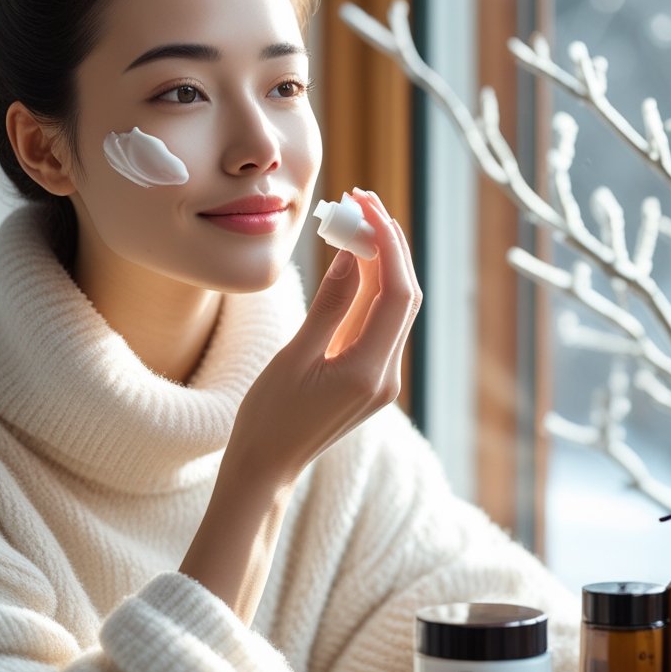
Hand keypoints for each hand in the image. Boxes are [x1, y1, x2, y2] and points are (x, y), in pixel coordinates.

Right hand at [225, 188, 421, 486]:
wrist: (266, 468)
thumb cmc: (268, 418)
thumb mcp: (294, 356)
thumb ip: (330, 305)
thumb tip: (354, 255)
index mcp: (368, 371)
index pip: (396, 293)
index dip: (387, 244)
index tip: (366, 206)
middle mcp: (386, 376)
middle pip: (404, 296)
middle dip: (388, 245)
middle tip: (361, 203)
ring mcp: (382, 380)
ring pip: (394, 308)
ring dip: (380, 263)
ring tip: (354, 222)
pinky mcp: (371, 380)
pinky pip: (379, 324)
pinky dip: (370, 289)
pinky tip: (352, 263)